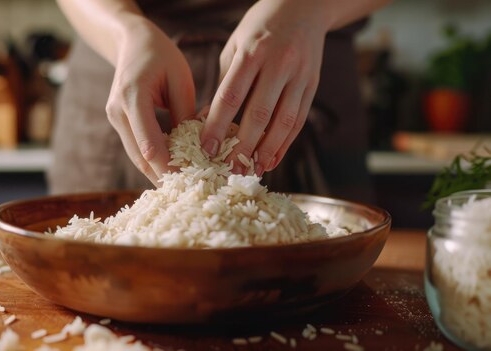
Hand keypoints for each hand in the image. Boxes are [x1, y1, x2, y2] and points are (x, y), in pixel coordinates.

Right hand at [106, 16, 194, 185]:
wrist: (131, 42)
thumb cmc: (160, 55)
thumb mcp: (181, 79)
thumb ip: (186, 114)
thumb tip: (196, 149)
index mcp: (133, 96)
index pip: (149, 144)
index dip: (169, 168)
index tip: (190, 182)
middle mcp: (117, 111)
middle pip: (140, 157)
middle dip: (164, 177)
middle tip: (188, 194)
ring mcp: (115, 118)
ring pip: (136, 157)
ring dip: (158, 173)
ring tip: (182, 188)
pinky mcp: (119, 123)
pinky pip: (136, 148)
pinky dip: (154, 162)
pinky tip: (172, 171)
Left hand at [200, 0, 329, 175]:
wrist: (303, 6)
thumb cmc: (259, 28)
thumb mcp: (235, 46)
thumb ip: (225, 82)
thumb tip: (209, 120)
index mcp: (252, 52)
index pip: (232, 95)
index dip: (219, 125)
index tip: (207, 148)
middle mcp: (279, 64)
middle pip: (259, 114)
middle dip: (243, 146)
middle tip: (229, 169)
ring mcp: (299, 75)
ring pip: (284, 121)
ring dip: (267, 151)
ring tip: (252, 171)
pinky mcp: (312, 84)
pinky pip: (299, 120)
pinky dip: (285, 143)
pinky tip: (272, 160)